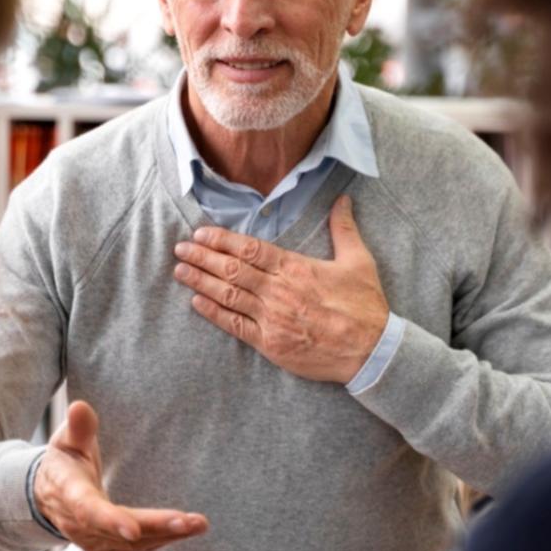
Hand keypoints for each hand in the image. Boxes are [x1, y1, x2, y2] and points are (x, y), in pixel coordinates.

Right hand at [34, 400, 208, 550]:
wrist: (48, 496)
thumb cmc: (63, 462)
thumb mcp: (66, 440)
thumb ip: (78, 427)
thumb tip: (80, 406)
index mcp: (69, 492)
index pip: (88, 509)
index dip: (110, 520)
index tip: (133, 530)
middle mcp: (79, 523)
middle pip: (119, 531)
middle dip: (155, 527)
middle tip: (189, 522)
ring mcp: (92, 539)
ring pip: (132, 544)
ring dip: (167, 535)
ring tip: (198, 525)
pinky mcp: (106, 547)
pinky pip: (136, 549)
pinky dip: (161, 540)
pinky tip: (184, 531)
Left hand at [172, 196, 389, 383]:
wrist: (370, 351)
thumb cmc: (365, 306)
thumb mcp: (359, 261)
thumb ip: (344, 229)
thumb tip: (343, 200)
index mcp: (296, 268)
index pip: (249, 249)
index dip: (221, 240)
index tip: (201, 233)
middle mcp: (278, 291)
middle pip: (232, 269)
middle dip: (202, 257)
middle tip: (180, 248)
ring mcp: (272, 319)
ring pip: (229, 295)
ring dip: (201, 282)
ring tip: (180, 271)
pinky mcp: (270, 344)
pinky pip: (235, 326)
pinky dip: (214, 313)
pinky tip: (197, 302)